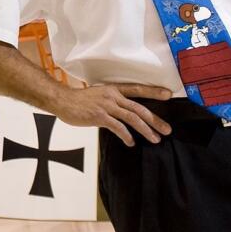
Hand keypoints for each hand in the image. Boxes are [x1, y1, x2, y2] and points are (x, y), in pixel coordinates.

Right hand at [50, 84, 172, 146]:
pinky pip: (117, 127)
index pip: (138, 89)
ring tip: (154, 139)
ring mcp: (106, 106)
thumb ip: (112, 102)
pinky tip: (130, 142)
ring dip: (145, 130)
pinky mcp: (99, 116)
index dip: (153, 91)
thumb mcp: (99, 95)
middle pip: (139, 108)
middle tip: (167, 130)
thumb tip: (123, 114)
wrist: (62, 100)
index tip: (168, 95)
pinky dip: (126, 136)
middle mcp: (112, 96)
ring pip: (132, 118)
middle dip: (155, 120)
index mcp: (114, 89)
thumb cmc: (79, 100)